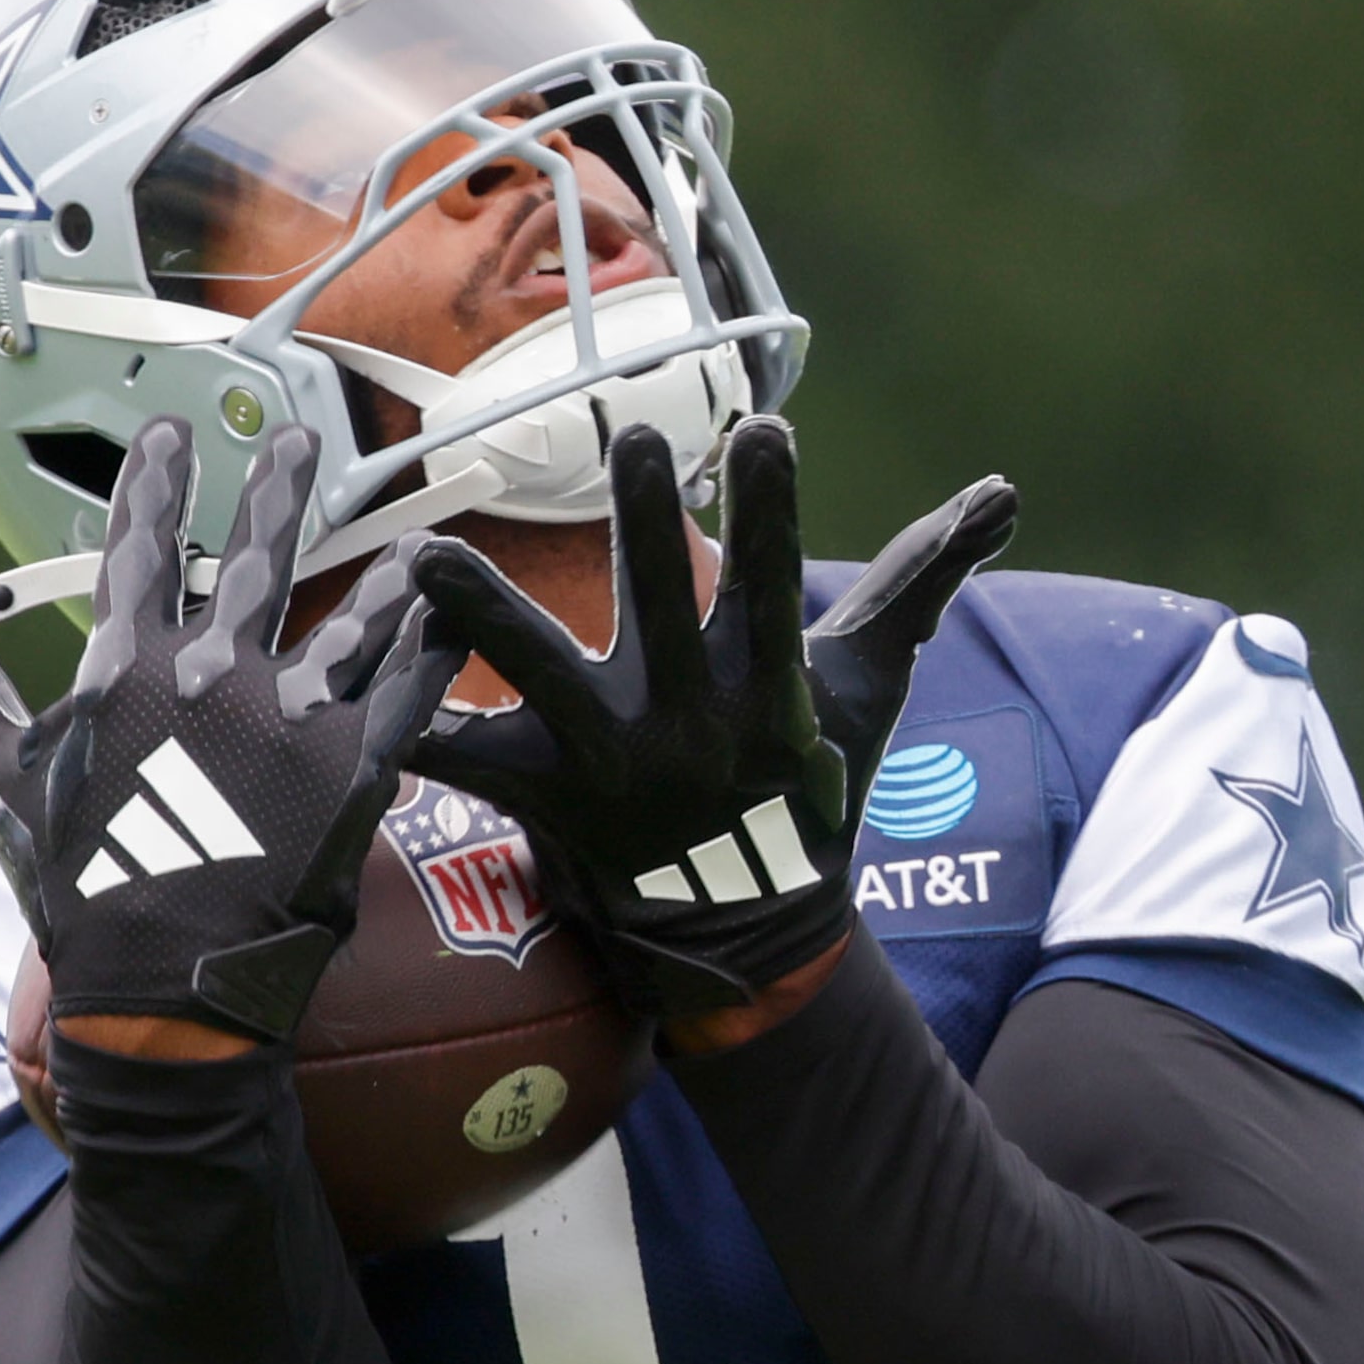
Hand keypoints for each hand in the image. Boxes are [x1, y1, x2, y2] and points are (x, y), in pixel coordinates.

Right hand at [0, 417, 463, 1040]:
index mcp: (129, 671)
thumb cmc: (81, 894)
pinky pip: (407, 690)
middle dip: (274, 489)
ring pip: (349, 617)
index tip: (167, 435)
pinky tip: (455, 617)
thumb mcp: (12, 791)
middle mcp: (214, 674)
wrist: (163, 993)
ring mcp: (291, 717)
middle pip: (254, 557)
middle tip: (294, 441)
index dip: (151, 484)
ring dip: (381, 571)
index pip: (139, 550)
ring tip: (415, 536)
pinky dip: (434, 649)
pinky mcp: (355, 768)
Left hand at [408, 417, 1015, 1015]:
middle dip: (656, 528)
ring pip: (541, 681)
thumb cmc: (809, 783)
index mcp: (769, 684)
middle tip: (638, 439)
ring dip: (482, 617)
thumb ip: (925, 577)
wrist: (749, 934)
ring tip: (427, 554)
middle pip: (670, 612)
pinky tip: (355, 690)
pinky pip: (471, 764)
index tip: (767, 429)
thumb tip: (1008, 491)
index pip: (778, 583)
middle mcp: (692, 720)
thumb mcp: (871, 683)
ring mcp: (613, 764)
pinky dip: (414, 732)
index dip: (776, 511)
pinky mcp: (547, 801)